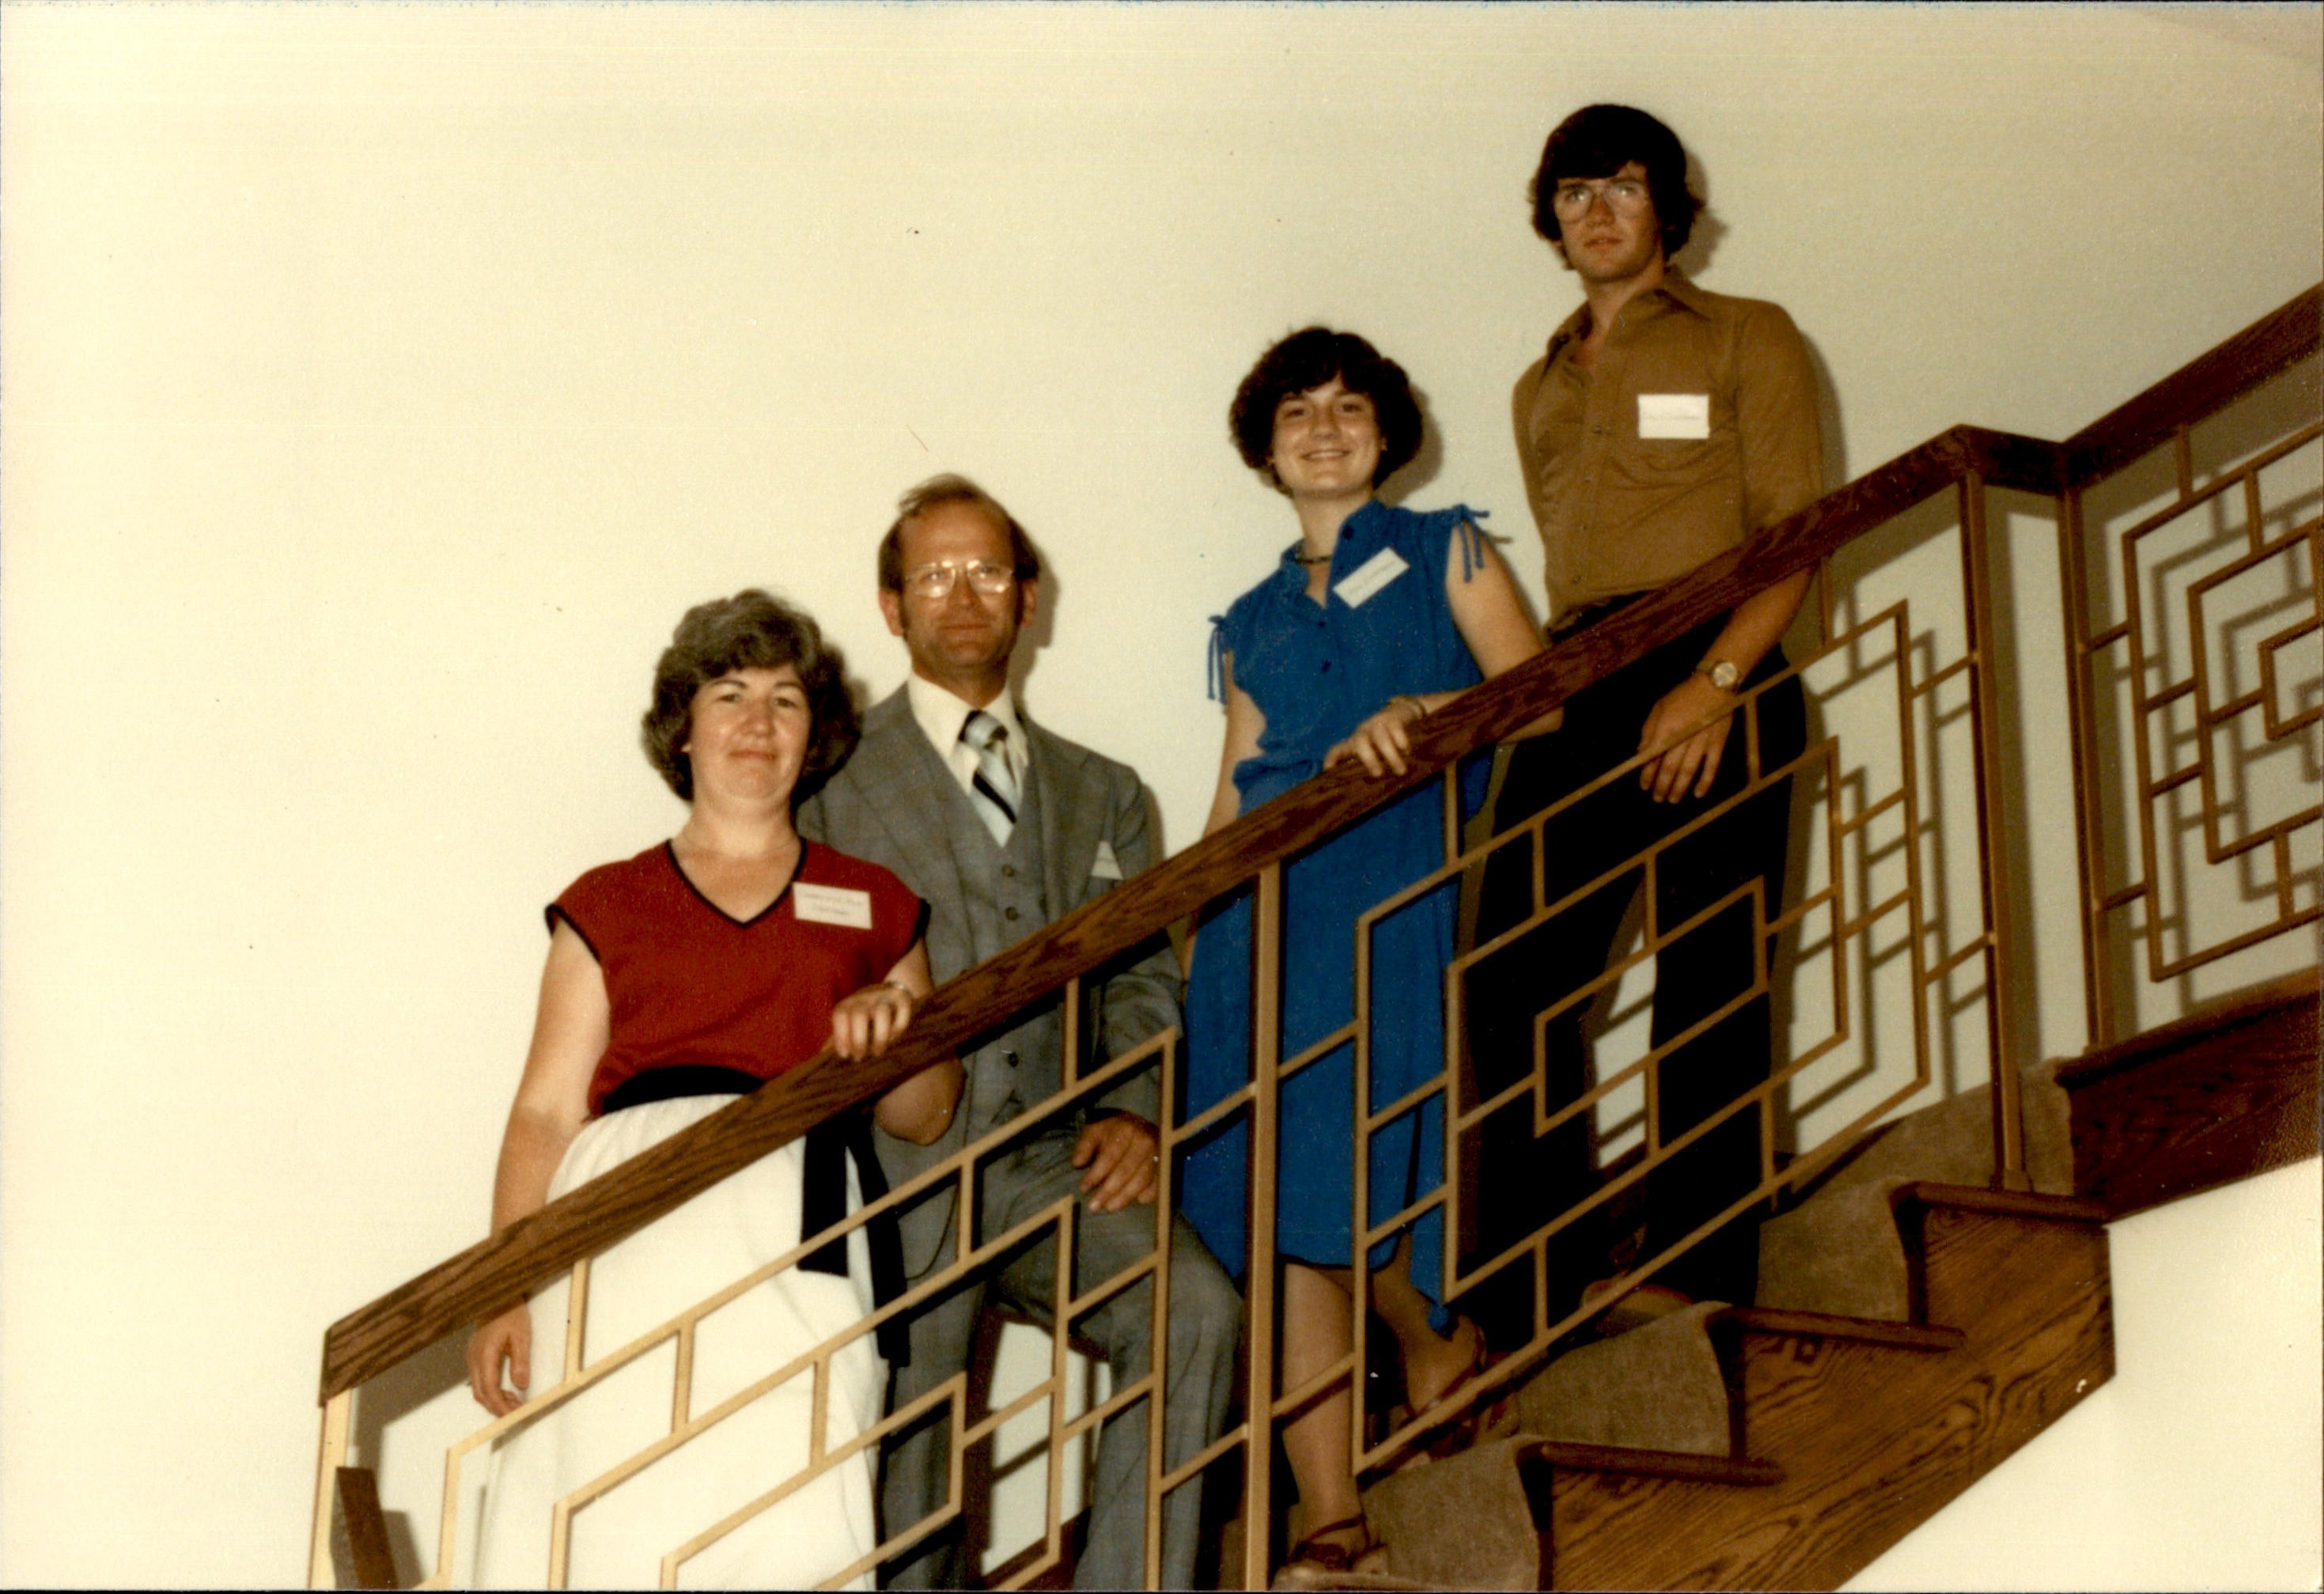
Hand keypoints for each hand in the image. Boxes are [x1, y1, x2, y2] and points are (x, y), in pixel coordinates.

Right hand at [466, 1302, 531, 1416]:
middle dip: (498, 1407)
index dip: (501, 1407)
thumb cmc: (510, 1313)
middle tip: (517, 1413)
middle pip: (481, 1394)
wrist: (497, 1296)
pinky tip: (507, 1391)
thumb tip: (520, 1385)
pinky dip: (492, 1390)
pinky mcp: (476, 1356)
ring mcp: (473, 1358)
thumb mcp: (522, 1336)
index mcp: (484, 1355)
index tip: (513, 1416)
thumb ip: (520, 1361)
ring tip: (516, 1403)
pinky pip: (480, 1380)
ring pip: (479, 1389)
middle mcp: (474, 1359)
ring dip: (495, 1400)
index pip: (490, 1390)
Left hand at [830, 981, 915, 1059]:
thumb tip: (821, 1056)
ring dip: (880, 1036)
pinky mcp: (902, 996)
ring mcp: (884, 996)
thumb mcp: (848, 1021)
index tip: (844, 1055)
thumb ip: (837, 1037)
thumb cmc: (864, 1013)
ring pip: (882, 1012)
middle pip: (859, 1014)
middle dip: (859, 1039)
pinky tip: (894, 1038)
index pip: (840, 1015)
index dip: (841, 1035)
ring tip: (877, 1053)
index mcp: (848, 1004)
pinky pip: (902, 1009)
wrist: (889, 990)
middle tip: (859, 1058)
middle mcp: (864, 998)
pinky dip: (899, 1026)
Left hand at [1072, 1113, 1159, 1211]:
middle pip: (1125, 1171)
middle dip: (1108, 1191)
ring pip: (1141, 1180)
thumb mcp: (1095, 1130)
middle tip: (1093, 1206)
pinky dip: (1149, 1193)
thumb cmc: (1113, 1129)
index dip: (1096, 1174)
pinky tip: (1138, 1201)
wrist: (1139, 1119)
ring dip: (1125, 1197)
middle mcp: (1143, 1142)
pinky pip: (1158, 1182)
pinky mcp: (1164, 1163)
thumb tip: (1077, 1164)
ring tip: (1109, 1208)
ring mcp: (1156, 1154)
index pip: (1109, 1157)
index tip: (1083, 1189)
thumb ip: (1084, 1146)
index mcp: (1125, 1132)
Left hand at [1323, 696, 1425, 777]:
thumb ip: (1371, 765)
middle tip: (1378, 774)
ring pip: (1381, 738)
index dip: (1332, 759)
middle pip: (1361, 744)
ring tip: (1401, 771)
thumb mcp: (1374, 751)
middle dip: (1369, 759)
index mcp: (1355, 742)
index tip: (1328, 770)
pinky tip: (1407, 750)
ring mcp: (1378, 724)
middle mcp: (1364, 733)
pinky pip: (1395, 728)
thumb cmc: (1385, 740)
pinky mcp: (1393, 718)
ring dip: (1391, 755)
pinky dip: (1401, 740)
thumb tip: (1369, 792)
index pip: (1338, 749)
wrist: (1402, 713)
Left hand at [1638, 675, 1736, 803]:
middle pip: (1670, 768)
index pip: (1653, 757)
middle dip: (1661, 786)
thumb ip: (1649, 730)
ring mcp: (1702, 742)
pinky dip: (1705, 782)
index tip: (1643, 785)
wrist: (1715, 683)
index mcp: (1666, 728)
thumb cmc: (1684, 694)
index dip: (1647, 774)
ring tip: (1672, 800)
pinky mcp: (1718, 743)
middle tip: (1657, 798)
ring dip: (1679, 788)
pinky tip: (1698, 794)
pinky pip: (1712, 767)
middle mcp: (1683, 737)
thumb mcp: (1659, 706)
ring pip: (1688, 771)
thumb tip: (1641, 753)